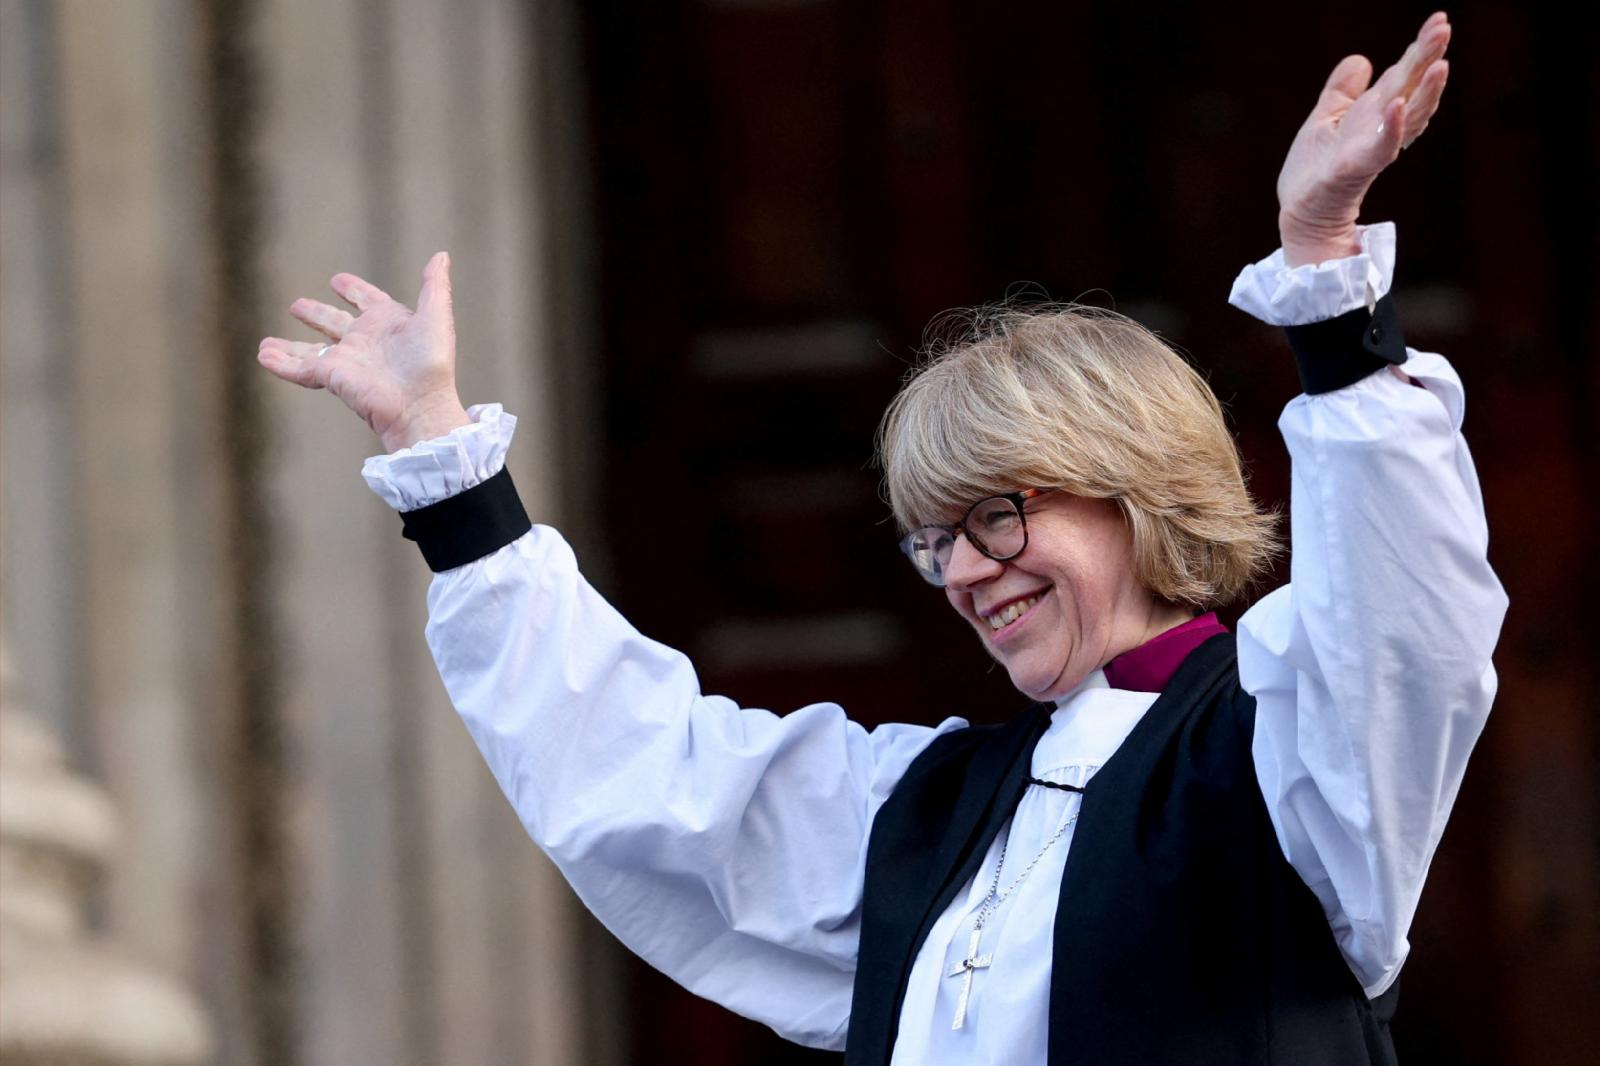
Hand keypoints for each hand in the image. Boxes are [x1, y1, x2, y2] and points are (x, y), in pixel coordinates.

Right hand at [258, 251, 469, 451]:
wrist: (419, 404)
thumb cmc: (431, 363)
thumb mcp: (436, 317)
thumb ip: (434, 286)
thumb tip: (441, 255)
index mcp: (388, 323)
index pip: (367, 300)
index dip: (354, 290)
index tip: (338, 281)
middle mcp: (365, 341)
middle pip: (333, 323)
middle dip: (316, 314)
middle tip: (297, 305)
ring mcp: (346, 360)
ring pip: (310, 350)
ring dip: (289, 345)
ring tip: (265, 343)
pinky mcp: (331, 376)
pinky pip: (300, 368)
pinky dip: (281, 363)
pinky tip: (263, 356)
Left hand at [1276, 12, 1450, 266]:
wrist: (1302, 212)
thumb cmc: (1317, 169)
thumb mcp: (1326, 119)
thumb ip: (1343, 90)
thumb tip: (1362, 59)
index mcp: (1372, 113)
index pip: (1402, 75)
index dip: (1420, 49)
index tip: (1439, 20)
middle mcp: (1378, 128)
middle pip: (1411, 89)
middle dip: (1428, 58)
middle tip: (1444, 28)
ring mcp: (1370, 149)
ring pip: (1408, 117)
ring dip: (1424, 91)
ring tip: (1439, 63)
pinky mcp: (1355, 170)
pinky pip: (1379, 149)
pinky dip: (1391, 128)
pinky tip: (1398, 106)